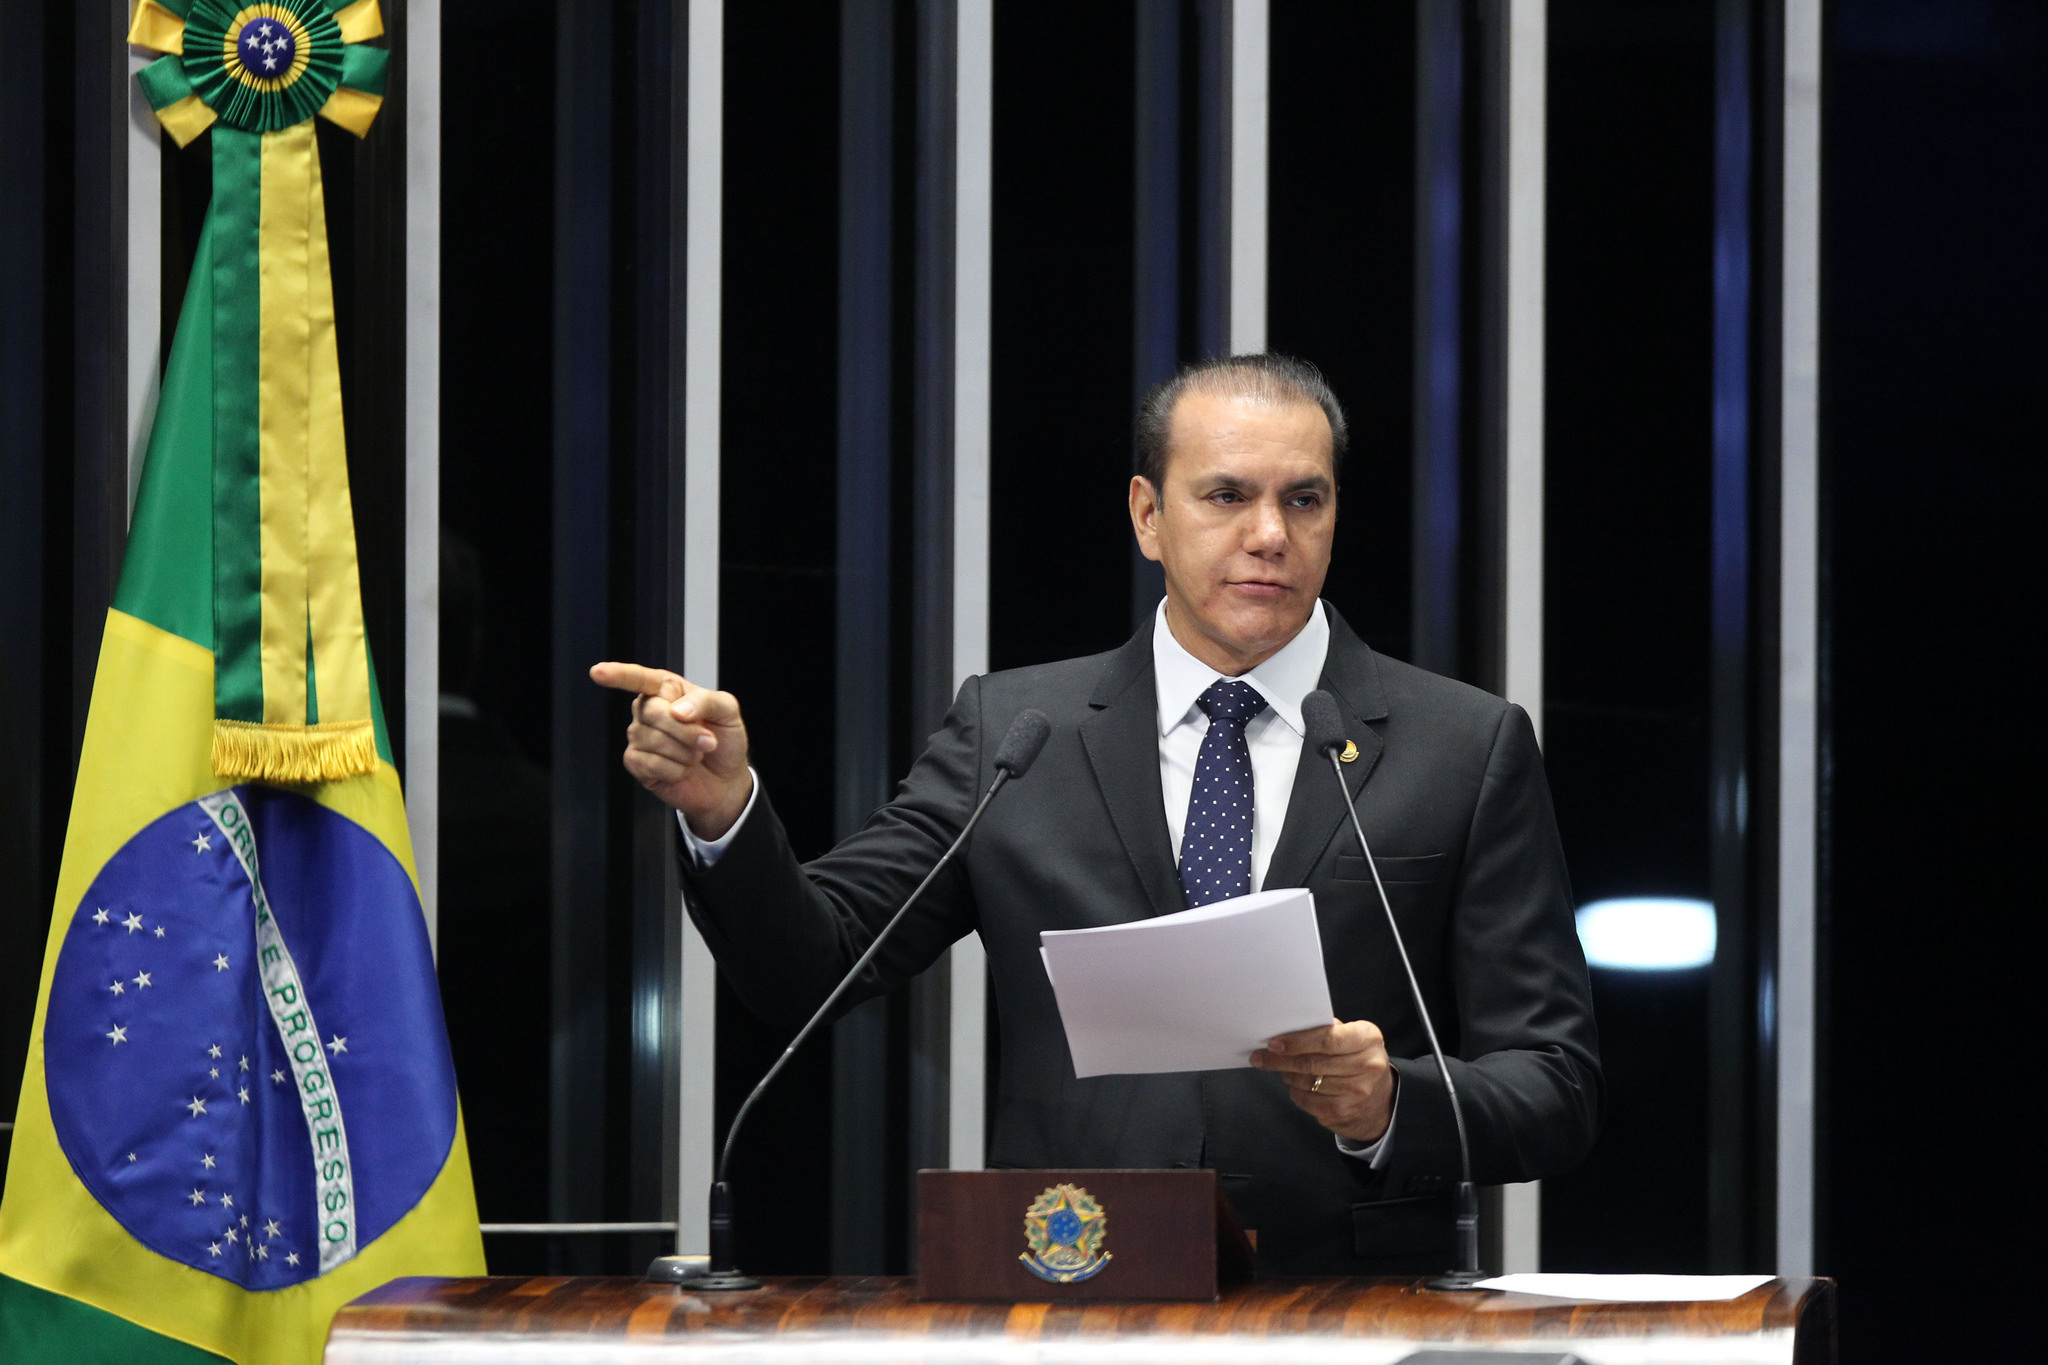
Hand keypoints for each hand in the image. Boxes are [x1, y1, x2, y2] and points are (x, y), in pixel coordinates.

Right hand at [589, 662, 752, 838]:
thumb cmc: (724, 740)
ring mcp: (638, 736)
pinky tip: (681, 769)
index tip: (598, 672)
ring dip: (685, 753)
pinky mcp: (635, 762)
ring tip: (693, 755)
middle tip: (707, 740)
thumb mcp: (728, 712)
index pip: (640, 678)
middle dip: (687, 731)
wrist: (725, 780)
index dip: (619, 675)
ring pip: (655, 740)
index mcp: (667, 689)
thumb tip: (676, 709)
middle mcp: (647, 709)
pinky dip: (676, 770)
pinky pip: (652, 764)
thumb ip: (707, 701)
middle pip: (654, 712)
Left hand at [1250, 1019, 1394, 1142]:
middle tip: (1260, 1057)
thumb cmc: (1357, 1058)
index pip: (1328, 1039)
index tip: (1274, 1043)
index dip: (1297, 1042)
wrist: (1381, 1098)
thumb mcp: (1352, 1037)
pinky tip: (1295, 1085)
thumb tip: (1286, 1032)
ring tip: (1282, 1069)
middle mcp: (1367, 1065)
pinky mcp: (1345, 1112)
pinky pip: (1308, 1101)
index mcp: (1368, 1038)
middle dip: (1281, 1060)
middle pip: (1313, 1063)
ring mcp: (1357, 1092)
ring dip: (1288, 1075)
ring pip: (1308, 1082)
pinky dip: (1296, 1093)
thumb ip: (1326, 1031)